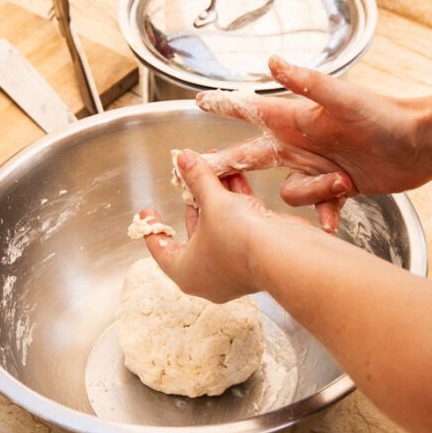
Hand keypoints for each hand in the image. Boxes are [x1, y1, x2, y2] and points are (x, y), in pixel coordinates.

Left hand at [138, 151, 297, 302]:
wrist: (284, 255)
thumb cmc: (237, 239)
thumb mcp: (212, 203)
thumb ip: (197, 179)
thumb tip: (183, 159)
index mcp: (187, 272)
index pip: (162, 250)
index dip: (153, 228)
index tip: (147, 211)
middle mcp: (209, 273)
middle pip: (194, 231)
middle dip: (192, 199)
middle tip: (187, 176)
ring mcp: (234, 265)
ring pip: (219, 225)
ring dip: (216, 195)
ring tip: (211, 166)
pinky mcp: (255, 253)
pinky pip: (239, 224)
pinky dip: (235, 200)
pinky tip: (234, 174)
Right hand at [197, 57, 431, 230]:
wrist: (421, 143)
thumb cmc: (385, 116)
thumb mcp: (345, 98)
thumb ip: (309, 82)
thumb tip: (273, 60)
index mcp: (300, 118)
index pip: (254, 110)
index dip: (226, 106)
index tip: (199, 101)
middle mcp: (305, 142)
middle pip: (255, 155)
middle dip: (230, 163)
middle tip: (201, 173)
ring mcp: (321, 165)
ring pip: (289, 190)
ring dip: (312, 191)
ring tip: (343, 179)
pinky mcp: (341, 186)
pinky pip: (320, 208)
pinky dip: (326, 215)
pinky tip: (335, 220)